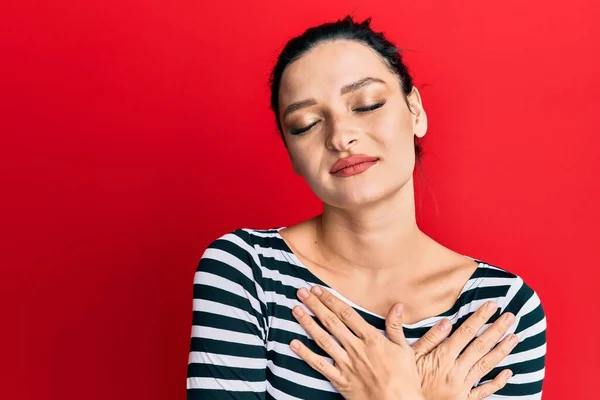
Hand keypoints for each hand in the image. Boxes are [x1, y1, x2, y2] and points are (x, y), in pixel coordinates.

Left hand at [289, 286, 424, 399]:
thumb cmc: (405, 379)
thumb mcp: (405, 350)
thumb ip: (396, 326)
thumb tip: (397, 305)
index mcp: (371, 339)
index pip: (346, 314)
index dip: (331, 300)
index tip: (319, 289)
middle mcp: (356, 348)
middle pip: (331, 322)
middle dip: (315, 305)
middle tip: (301, 292)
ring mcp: (346, 364)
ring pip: (323, 340)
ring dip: (307, 324)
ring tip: (295, 310)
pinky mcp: (340, 380)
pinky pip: (320, 365)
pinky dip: (305, 354)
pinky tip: (294, 344)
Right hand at [407, 301, 517, 399]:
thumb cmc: (408, 379)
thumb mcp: (410, 356)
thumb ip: (428, 339)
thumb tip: (446, 322)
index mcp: (442, 358)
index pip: (465, 333)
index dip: (479, 318)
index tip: (491, 305)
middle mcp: (455, 371)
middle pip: (480, 347)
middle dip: (496, 330)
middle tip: (510, 317)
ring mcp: (462, 387)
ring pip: (485, 366)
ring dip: (502, 351)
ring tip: (515, 337)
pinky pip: (484, 391)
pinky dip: (498, 382)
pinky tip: (508, 372)